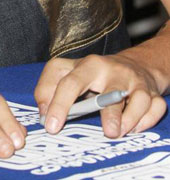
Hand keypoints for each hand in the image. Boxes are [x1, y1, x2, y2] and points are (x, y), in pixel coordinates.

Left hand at [35, 53, 166, 137]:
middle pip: (110, 91)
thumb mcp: (67, 72)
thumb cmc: (93, 75)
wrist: (132, 64)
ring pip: (139, 99)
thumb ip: (48, 89)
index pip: (69, 82)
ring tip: (118, 132)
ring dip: (130, 120)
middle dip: (108, 113)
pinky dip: (146, 120)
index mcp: (87, 65)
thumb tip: (43, 113)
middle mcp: (112, 70)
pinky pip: (155, 107)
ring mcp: (134, 81)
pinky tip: (134, 128)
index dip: (58, 105)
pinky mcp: (152, 92)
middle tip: (106, 133)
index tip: (51, 127)